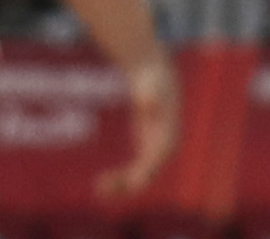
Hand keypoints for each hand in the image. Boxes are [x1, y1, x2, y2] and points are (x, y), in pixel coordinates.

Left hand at [100, 54, 178, 198]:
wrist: (155, 77)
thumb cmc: (153, 78)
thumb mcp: (153, 83)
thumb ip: (150, 93)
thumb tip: (147, 102)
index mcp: (170, 137)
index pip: (158, 161)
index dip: (143, 173)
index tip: (128, 183)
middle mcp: (165, 150)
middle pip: (148, 175)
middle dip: (128, 184)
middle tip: (102, 189)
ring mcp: (156, 152)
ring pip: (140, 177)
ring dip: (122, 186)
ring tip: (99, 191)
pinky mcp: (146, 151)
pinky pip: (134, 171)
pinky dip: (121, 178)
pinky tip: (104, 183)